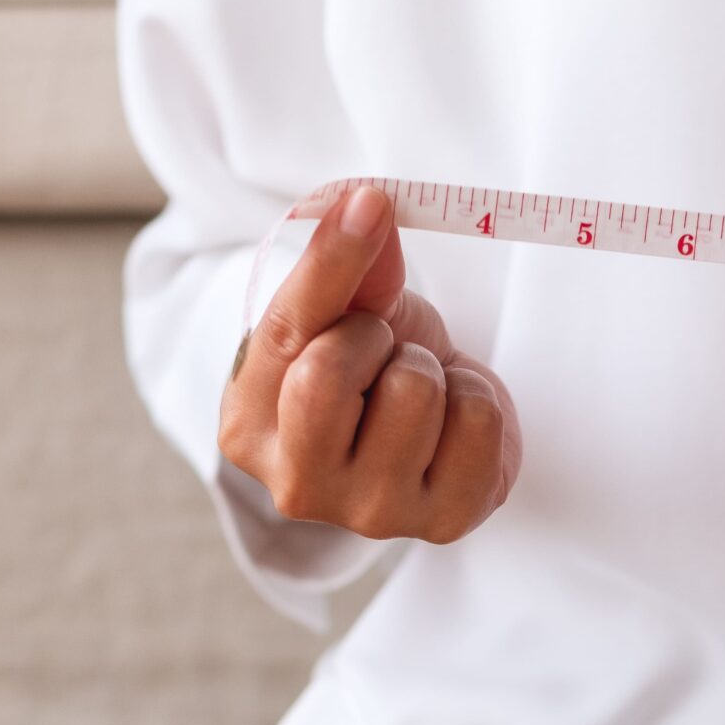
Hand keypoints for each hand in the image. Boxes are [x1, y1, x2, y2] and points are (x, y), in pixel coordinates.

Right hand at [222, 186, 520, 542]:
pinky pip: (477, 421)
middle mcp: (296, 486)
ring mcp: (370, 514)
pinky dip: (475, 400)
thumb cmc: (368, 364)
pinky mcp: (443, 521)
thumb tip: (364, 203)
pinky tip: (453, 421)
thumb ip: (345, 267)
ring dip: (430, 369)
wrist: (430, 430)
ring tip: (417, 387)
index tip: (367, 203)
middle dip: (372, 338)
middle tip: (381, 350)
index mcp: (247, 427)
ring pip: (414, 393)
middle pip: (328, 376)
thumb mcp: (345, 311)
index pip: (286, 334)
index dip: (330, 259)